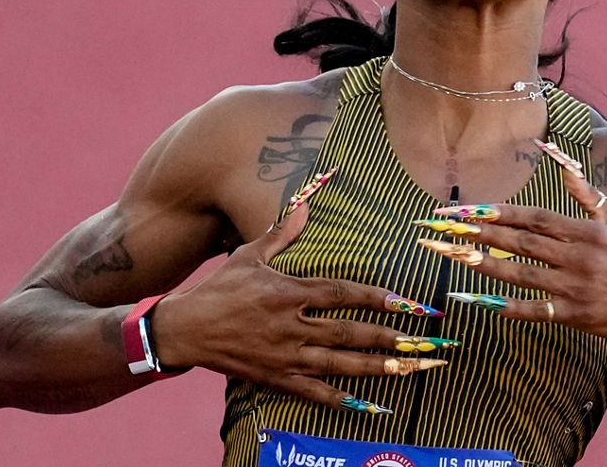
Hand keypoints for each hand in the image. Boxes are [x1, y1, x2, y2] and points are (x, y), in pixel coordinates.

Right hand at [155, 198, 450, 412]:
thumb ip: (282, 233)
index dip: (376, 298)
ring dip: (373, 368)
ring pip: (336, 365)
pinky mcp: (274, 377)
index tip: (406, 302)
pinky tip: (364, 403)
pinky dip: (338, 398)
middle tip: (420, 342)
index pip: (341, 295)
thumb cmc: (220, 288)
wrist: (186, 329)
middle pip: (347, 334)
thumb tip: (305, 203)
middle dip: (387, 339)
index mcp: (288, 293)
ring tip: (405, 370)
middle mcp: (290, 326)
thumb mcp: (250, 255)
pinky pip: (311, 391)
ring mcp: (283, 356)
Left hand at [420, 167, 606, 340]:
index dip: (501, 212)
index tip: (469, 207)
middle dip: (480, 232)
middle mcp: (578, 258)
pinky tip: (477, 299)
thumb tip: (563, 164)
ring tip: (452, 254)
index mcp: (587, 232)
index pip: (535, 218)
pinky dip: (506, 306)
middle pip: (521, 242)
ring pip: (521, 274)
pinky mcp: (574, 316)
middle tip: (444, 226)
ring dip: (484, 264)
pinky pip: (534, 310)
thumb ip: (587, 194)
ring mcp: (574, 288)